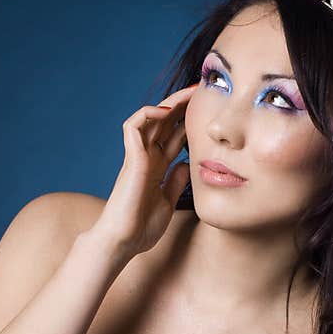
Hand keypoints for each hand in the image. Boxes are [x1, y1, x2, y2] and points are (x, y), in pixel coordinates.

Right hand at [92, 83, 198, 256]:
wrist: (124, 242)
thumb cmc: (141, 228)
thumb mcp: (167, 201)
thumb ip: (175, 181)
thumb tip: (187, 163)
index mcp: (157, 167)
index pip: (174, 136)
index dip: (190, 121)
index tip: (209, 111)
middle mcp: (147, 158)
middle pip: (165, 123)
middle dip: (183, 106)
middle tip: (204, 91)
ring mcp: (138, 157)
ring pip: (150, 118)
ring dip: (169, 103)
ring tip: (189, 94)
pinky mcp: (131, 159)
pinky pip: (133, 126)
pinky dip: (147, 114)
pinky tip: (165, 112)